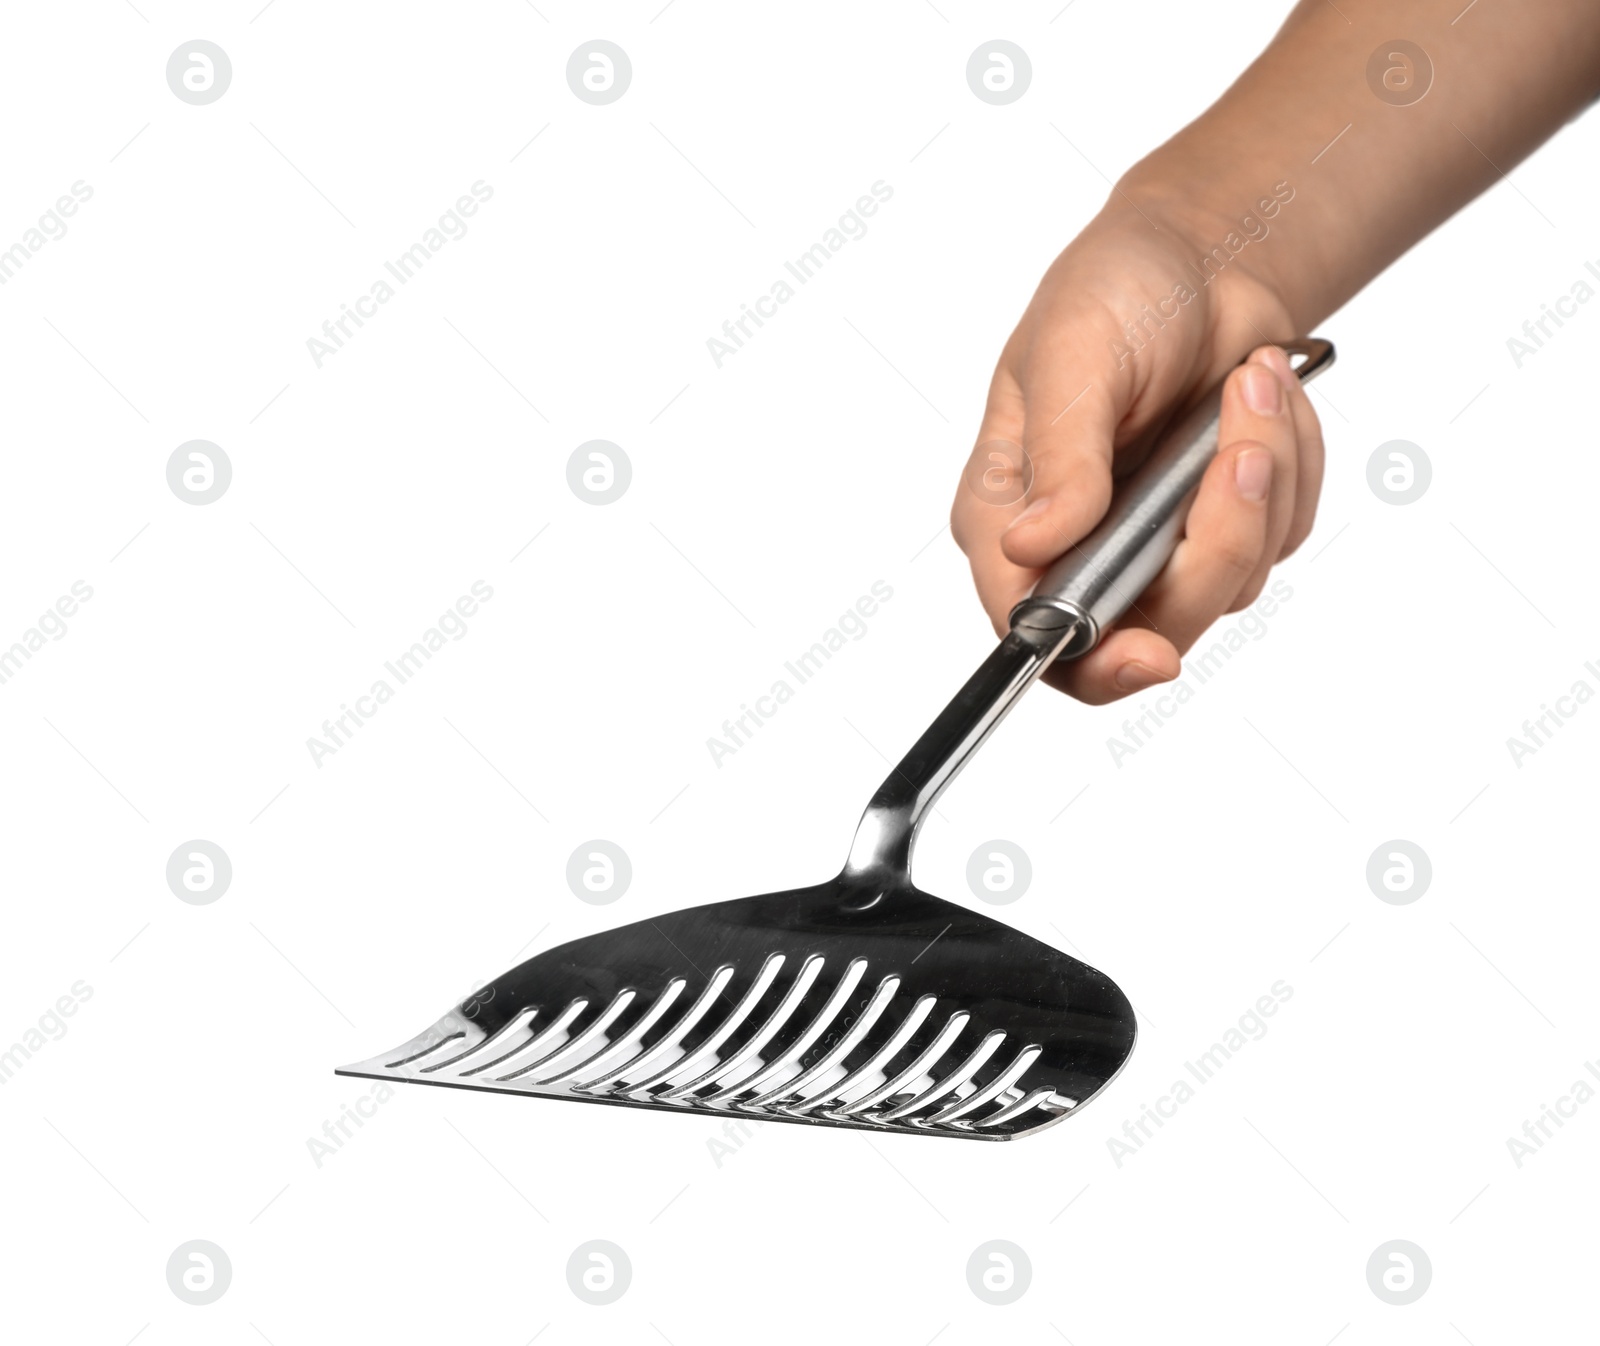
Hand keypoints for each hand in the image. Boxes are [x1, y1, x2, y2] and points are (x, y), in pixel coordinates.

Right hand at [950, 195, 1325, 702]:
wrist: (1206, 255)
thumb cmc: (1116, 289)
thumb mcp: (1073, 355)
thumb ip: (1059, 457)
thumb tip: (1030, 545)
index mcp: (1009, 515)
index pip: (1032, 629)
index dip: (1090, 661)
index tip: (1151, 655)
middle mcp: (1076, 546)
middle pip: (1148, 628)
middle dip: (1214, 542)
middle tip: (1238, 454)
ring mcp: (1154, 544)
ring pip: (1228, 583)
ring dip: (1262, 482)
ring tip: (1249, 388)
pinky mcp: (1221, 527)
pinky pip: (1280, 541)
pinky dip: (1292, 469)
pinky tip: (1262, 403)